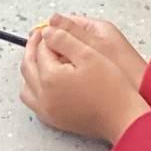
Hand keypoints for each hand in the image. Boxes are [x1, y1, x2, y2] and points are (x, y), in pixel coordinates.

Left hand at [19, 22, 149, 143]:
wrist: (123, 118)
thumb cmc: (110, 88)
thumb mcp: (89, 54)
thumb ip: (64, 39)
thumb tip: (46, 32)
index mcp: (50, 78)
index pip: (41, 51)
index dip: (46, 37)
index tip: (52, 29)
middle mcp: (43, 96)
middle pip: (28, 67)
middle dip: (33, 49)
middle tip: (42, 37)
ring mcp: (47, 111)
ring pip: (27, 86)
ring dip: (31, 69)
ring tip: (43, 58)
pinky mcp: (55, 121)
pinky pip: (34, 102)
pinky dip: (35, 87)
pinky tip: (47, 80)